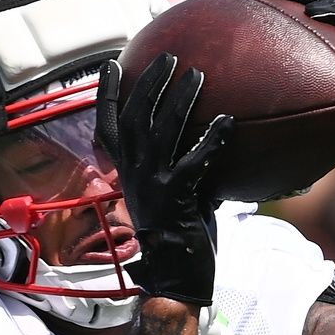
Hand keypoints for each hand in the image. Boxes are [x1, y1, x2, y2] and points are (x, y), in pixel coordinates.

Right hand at [96, 55, 232, 307]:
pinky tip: (228, 122)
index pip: (107, 127)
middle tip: (169, 56)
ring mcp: (153, 186)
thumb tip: (209, 135)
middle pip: (135, 117)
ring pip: (161, 132)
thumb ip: (180, 164)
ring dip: (180, 101)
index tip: (112, 65)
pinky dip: (211, 140)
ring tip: (197, 75)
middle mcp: (134, 175)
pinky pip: (194, 163)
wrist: (176, 278)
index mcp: (127, 172)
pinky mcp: (177, 200)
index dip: (107, 95)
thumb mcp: (171, 192)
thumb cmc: (178, 233)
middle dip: (150, 83)